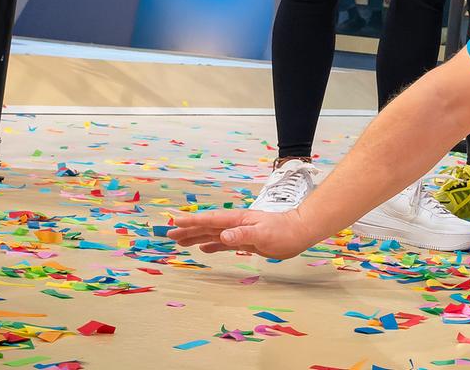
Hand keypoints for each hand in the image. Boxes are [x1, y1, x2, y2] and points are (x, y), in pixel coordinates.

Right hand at [166, 207, 323, 259]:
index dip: (192, 221)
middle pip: (207, 226)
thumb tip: (222, 236)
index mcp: (237, 220)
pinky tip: (204, 249)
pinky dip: (212, 245)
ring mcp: (240, 232)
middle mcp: (236, 225)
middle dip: (188, 230)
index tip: (175, 222)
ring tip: (179, 241)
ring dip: (196, 237)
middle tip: (169, 234)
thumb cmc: (284, 231)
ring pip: (212, 234)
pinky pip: (223, 243)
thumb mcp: (263, 234)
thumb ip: (243, 234)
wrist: (300, 232)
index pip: (210, 220)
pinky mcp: (246, 241)